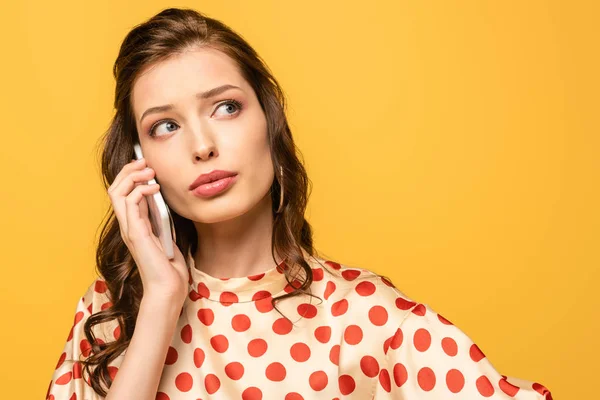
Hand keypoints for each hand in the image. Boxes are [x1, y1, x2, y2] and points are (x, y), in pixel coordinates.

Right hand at [107, 157, 188, 304]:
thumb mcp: (168, 236)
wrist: (168, 289)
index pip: (123, 194)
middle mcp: (128, 226)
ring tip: (150, 171)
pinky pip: (130, 203)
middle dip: (128, 171)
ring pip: (117, 193)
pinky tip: (156, 188)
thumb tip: (165, 200)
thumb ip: (162, 219)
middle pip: (115, 189)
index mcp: (135, 226)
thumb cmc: (170, 268)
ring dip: (133, 177)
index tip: (146, 165)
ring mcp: (130, 230)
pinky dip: (141, 190)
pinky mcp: (136, 234)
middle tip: (145, 162)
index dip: (130, 176)